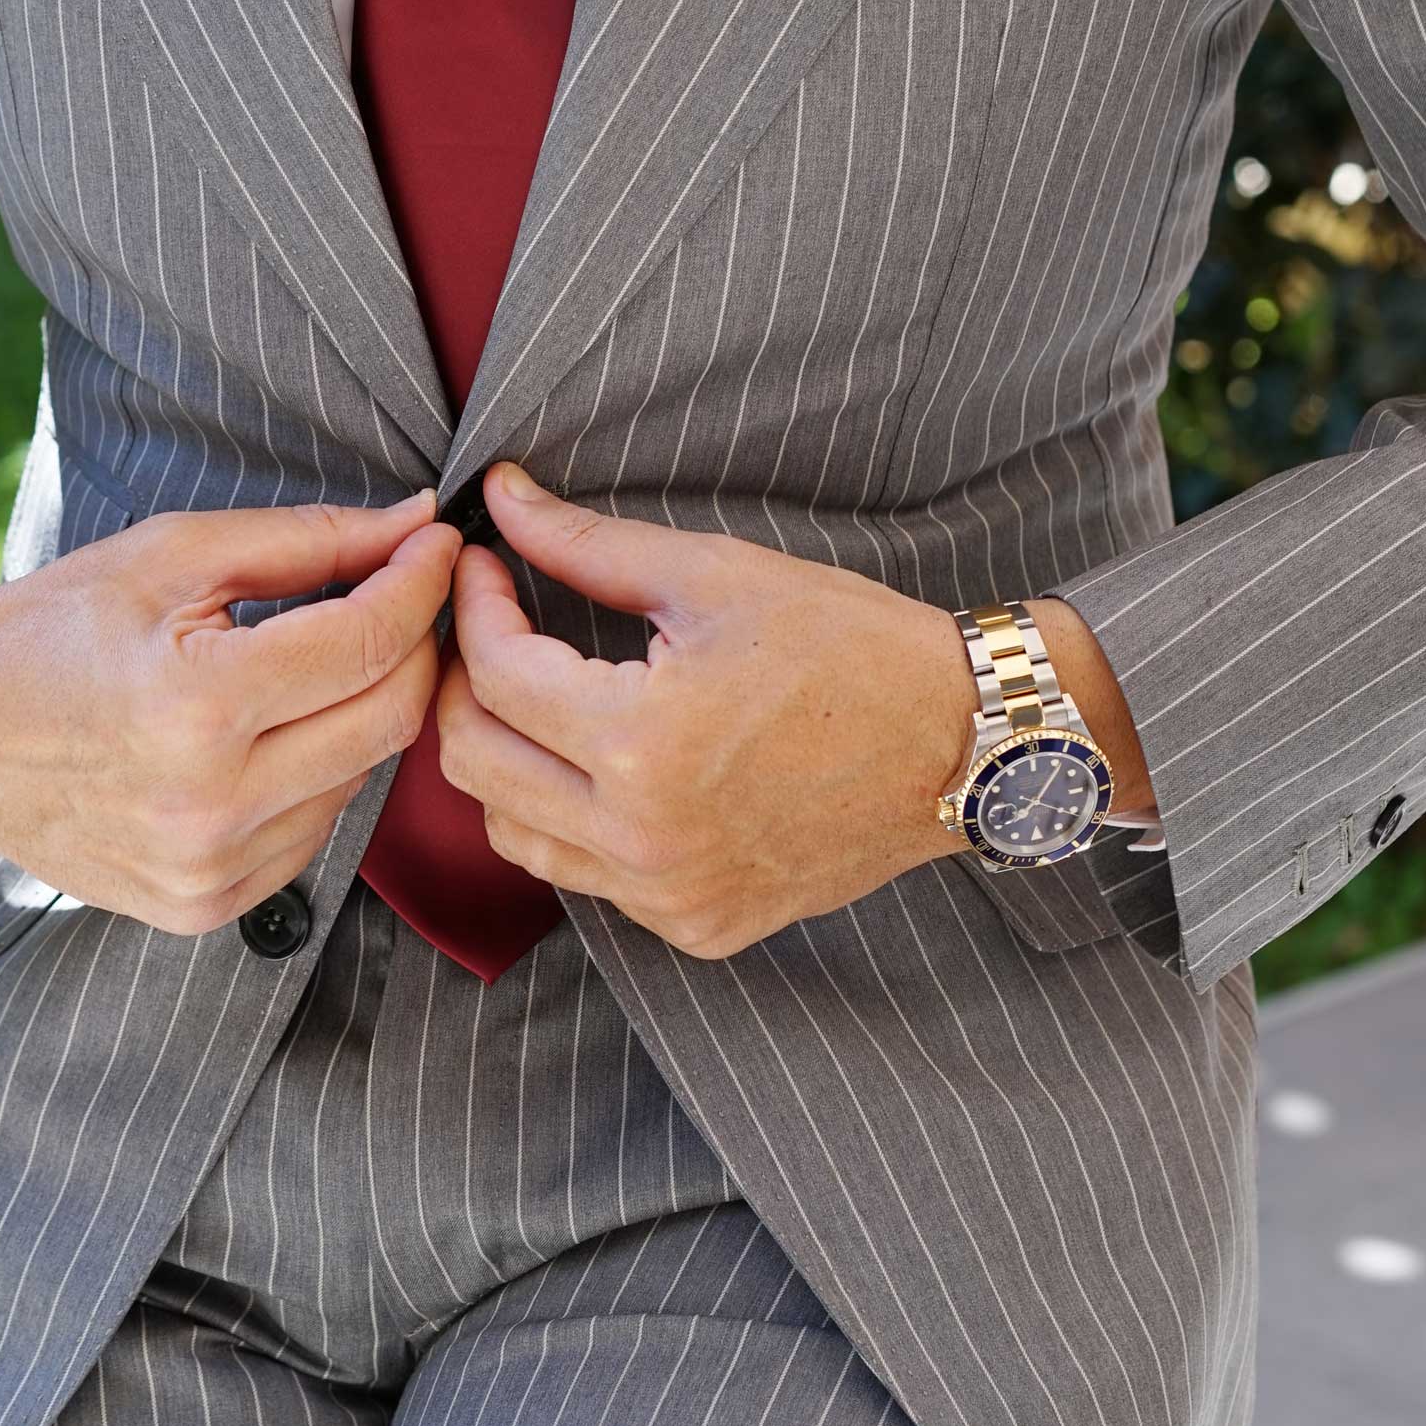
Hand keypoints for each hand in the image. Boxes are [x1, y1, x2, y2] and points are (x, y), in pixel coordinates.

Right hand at [0, 490, 460, 935]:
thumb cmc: (53, 625)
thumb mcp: (173, 556)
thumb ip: (307, 540)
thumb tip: (414, 522)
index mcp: (195, 707)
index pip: (367, 642)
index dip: (420, 581)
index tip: (437, 541)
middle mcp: (208, 807)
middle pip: (389, 717)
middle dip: (415, 643)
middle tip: (408, 589)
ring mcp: (207, 871)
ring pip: (363, 777)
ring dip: (368, 708)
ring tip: (331, 654)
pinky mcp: (203, 907)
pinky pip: (315, 831)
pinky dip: (321, 771)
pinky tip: (280, 728)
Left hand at [434, 462, 980, 957]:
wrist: (961, 743)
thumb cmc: (850, 645)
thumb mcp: (715, 576)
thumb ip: (588, 545)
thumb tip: (498, 498)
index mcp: (643, 744)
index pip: (496, 676)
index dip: (474, 607)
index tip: (484, 566)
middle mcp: (643, 840)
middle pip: (473, 764)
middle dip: (464, 683)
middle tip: (492, 630)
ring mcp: (667, 896)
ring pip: (513, 833)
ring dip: (505, 759)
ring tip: (539, 697)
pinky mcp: (696, 927)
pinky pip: (585, 877)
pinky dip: (571, 820)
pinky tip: (605, 765)